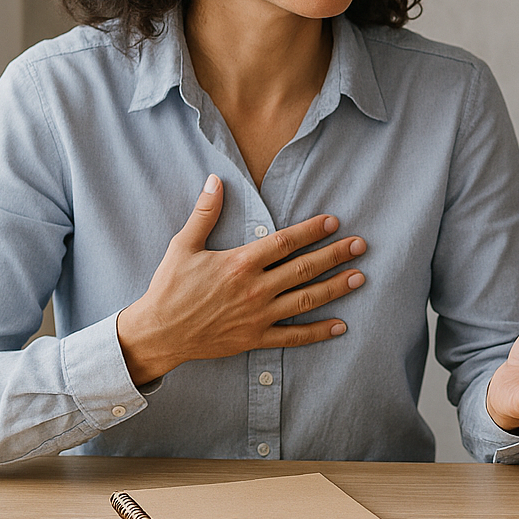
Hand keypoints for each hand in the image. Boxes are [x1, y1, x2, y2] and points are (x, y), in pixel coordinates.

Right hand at [116, 174, 367, 383]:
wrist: (157, 333)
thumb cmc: (169, 288)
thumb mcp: (183, 246)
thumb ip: (205, 213)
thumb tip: (216, 179)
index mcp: (240, 263)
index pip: (285, 242)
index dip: (312, 231)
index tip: (334, 222)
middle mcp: (254, 289)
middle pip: (304, 269)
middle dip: (335, 255)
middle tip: (361, 245)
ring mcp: (258, 316)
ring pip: (306, 300)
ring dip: (335, 288)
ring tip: (359, 277)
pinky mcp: (255, 338)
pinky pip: (293, 336)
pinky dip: (318, 332)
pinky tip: (340, 326)